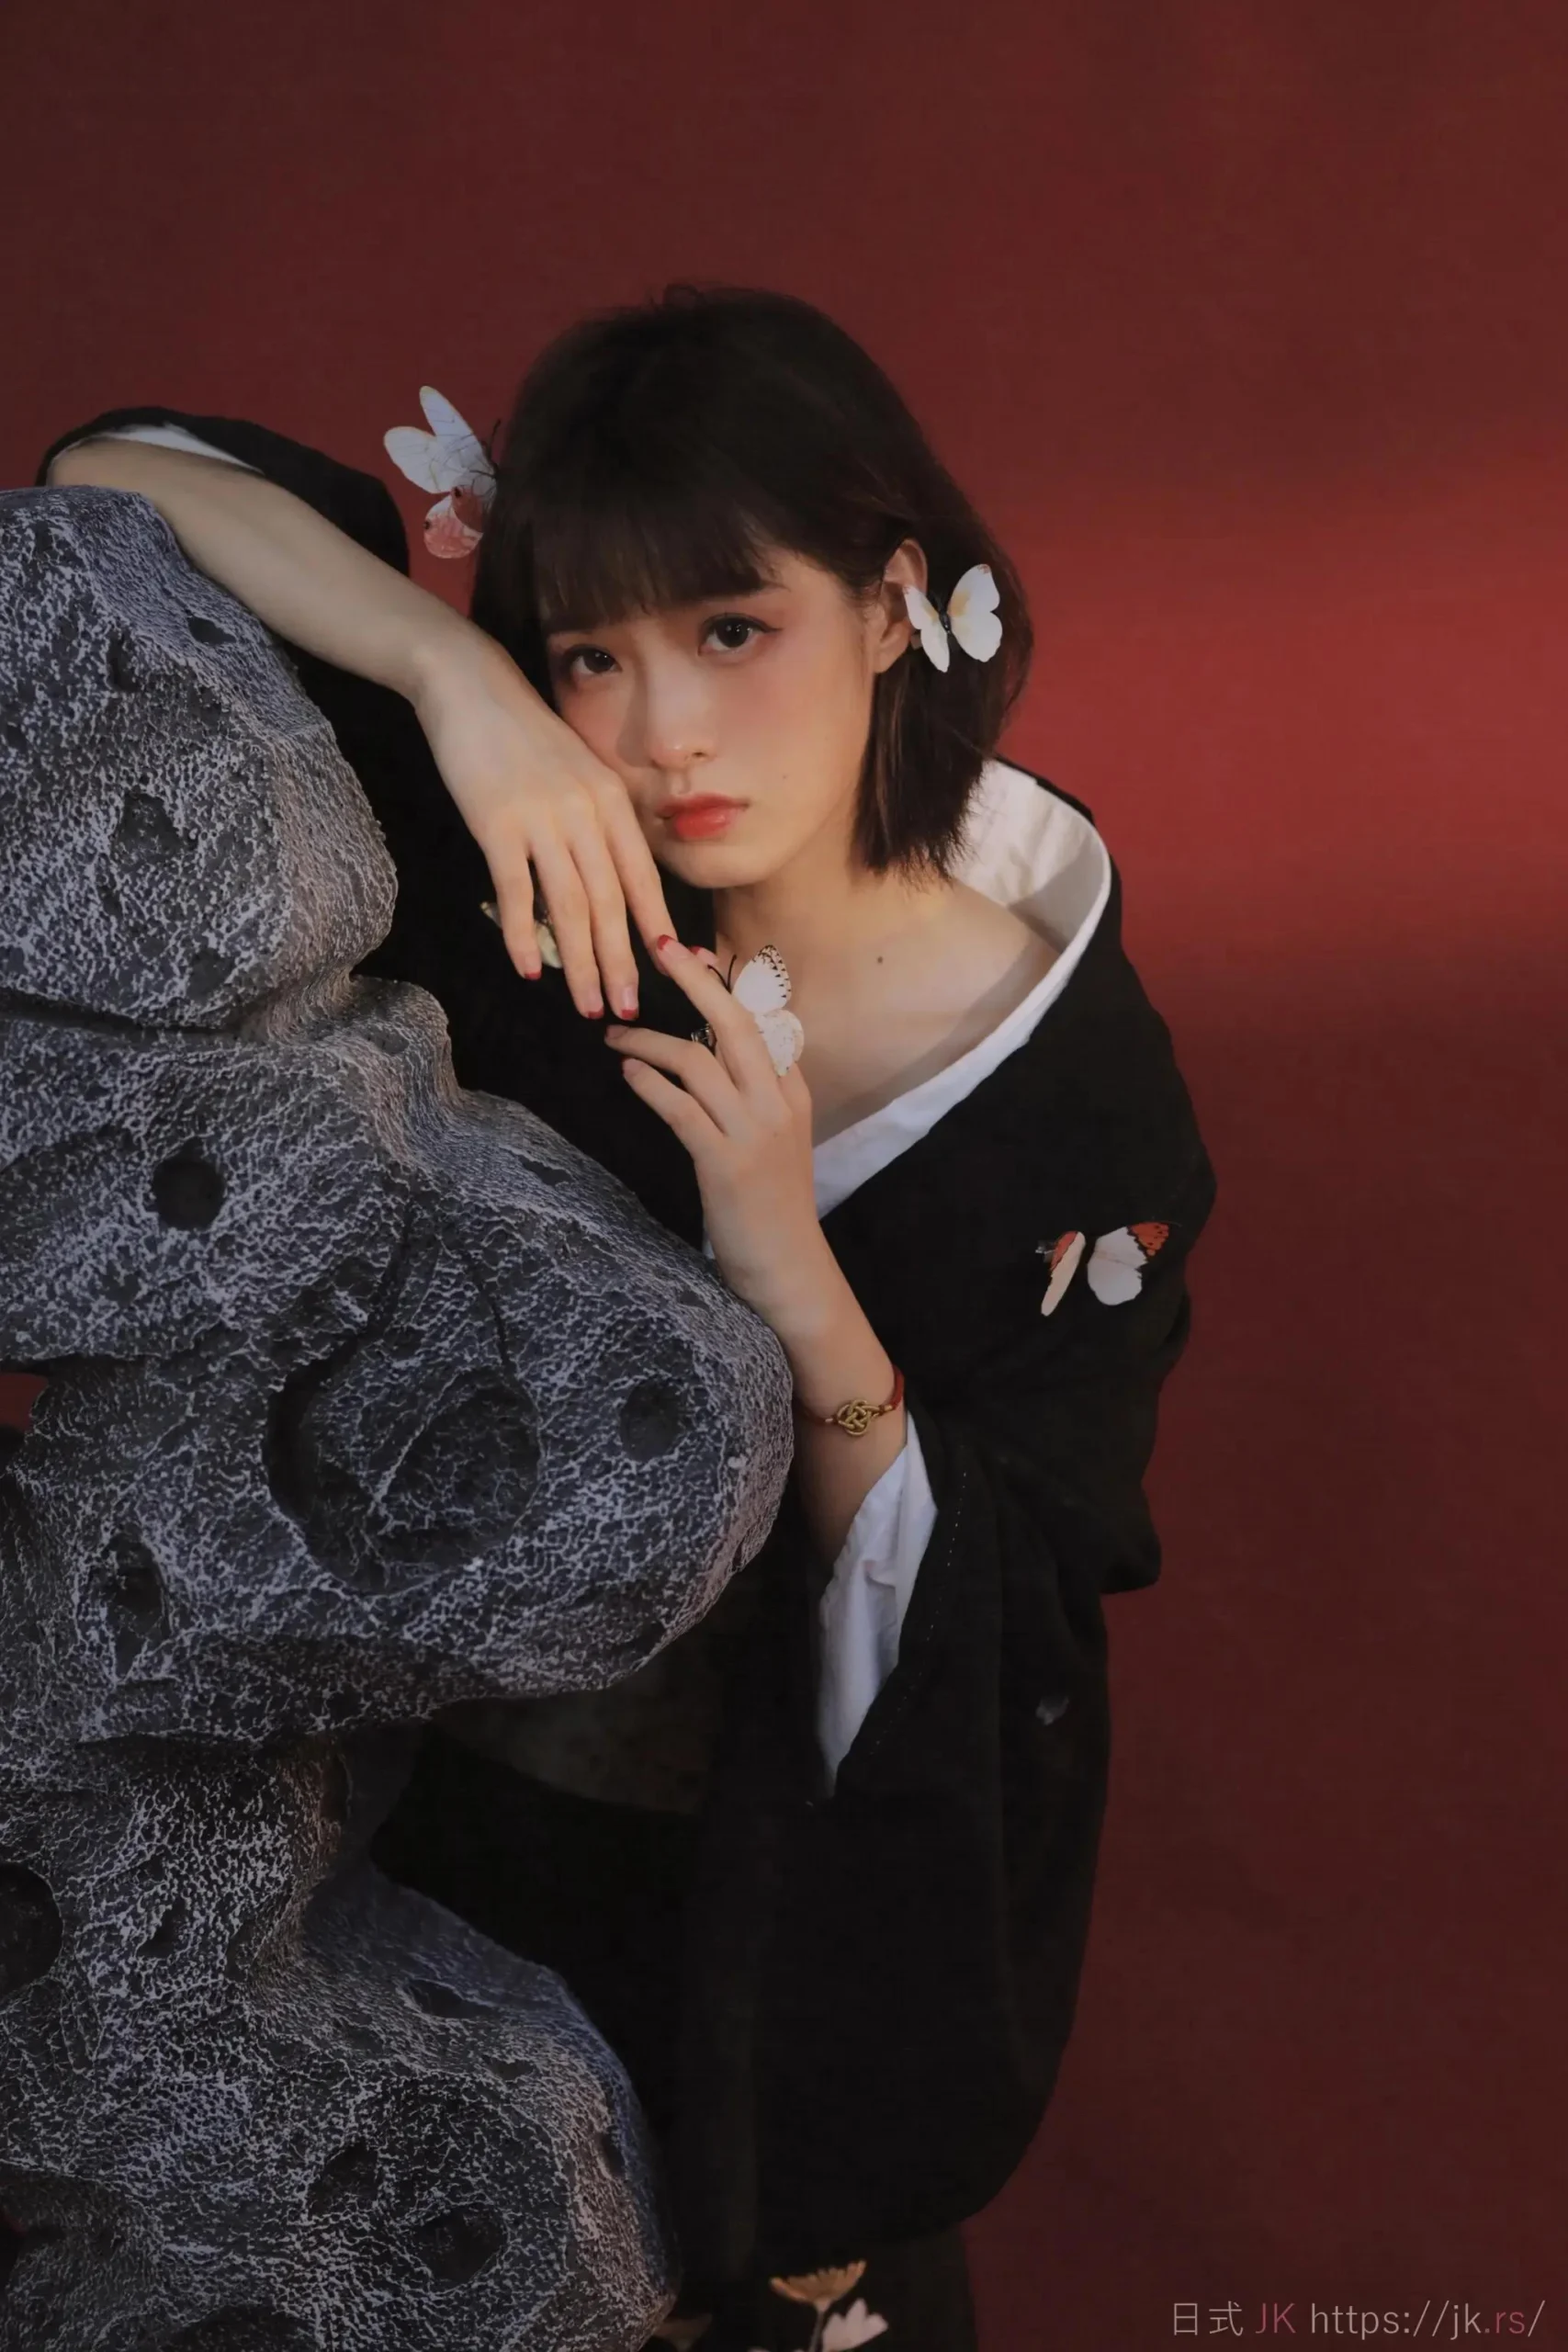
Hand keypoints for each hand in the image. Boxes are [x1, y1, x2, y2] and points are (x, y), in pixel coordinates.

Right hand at [410, 632, 676, 1019]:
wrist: (471, 689)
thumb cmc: (524, 736)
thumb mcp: (578, 772)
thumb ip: (597, 821)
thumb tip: (609, 881)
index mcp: (612, 801)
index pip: (643, 877)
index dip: (656, 927)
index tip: (671, 969)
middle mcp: (586, 812)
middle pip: (611, 901)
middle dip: (621, 961)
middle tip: (627, 1007)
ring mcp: (542, 818)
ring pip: (570, 905)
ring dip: (580, 963)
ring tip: (587, 1005)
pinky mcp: (497, 824)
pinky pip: (517, 892)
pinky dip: (523, 935)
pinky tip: (528, 970)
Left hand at [603, 938, 833, 1331]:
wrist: (788, 1268)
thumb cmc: (773, 1205)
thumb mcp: (776, 1139)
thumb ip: (753, 1095)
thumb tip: (712, 1053)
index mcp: (792, 1092)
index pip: (759, 1019)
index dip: (722, 982)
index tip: (689, 953)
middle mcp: (776, 1103)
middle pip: (735, 1023)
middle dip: (695, 980)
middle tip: (659, 949)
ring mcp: (752, 1132)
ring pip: (698, 1060)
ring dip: (649, 1040)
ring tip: (614, 1035)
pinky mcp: (723, 1163)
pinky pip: (680, 1107)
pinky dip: (649, 1083)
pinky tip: (628, 1073)